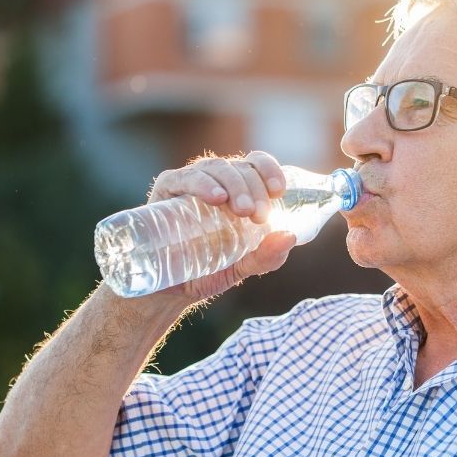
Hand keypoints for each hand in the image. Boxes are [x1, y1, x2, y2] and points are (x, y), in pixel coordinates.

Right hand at [143, 151, 296, 301]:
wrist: (167, 291)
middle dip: (254, 188)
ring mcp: (190, 183)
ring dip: (234, 185)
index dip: (270, 170)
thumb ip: (267, 256)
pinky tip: (216, 196)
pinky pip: (184, 178)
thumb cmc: (206, 271)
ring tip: (243, 210)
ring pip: (216, 168)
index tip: (279, 192)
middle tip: (259, 216)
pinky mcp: (166, 190)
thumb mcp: (242, 266)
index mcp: (237, 190)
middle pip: (240, 167)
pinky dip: (202, 183)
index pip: (256, 164)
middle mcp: (216, 180)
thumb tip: (290, 236)